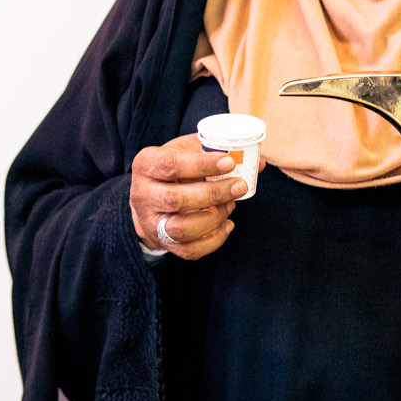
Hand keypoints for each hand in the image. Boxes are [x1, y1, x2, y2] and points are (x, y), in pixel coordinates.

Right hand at [130, 134, 264, 260]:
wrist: (149, 197)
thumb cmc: (174, 168)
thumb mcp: (185, 150)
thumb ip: (216, 151)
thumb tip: (258, 163)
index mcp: (146, 164)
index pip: (171, 165)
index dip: (202, 165)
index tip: (230, 162)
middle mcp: (142, 194)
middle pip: (177, 200)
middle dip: (214, 194)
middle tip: (240, 186)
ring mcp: (150, 222)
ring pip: (182, 229)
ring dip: (214, 218)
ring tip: (231, 204)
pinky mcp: (162, 242)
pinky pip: (189, 250)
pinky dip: (214, 240)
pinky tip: (228, 224)